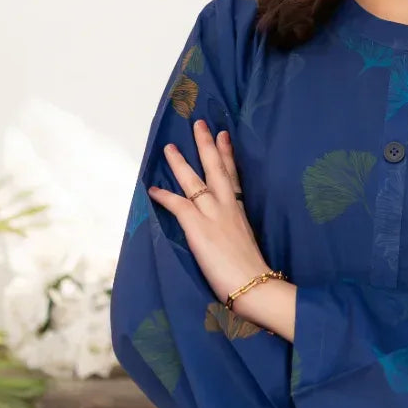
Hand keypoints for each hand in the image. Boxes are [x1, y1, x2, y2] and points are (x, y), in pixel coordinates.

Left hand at [148, 119, 281, 327]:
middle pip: (216, 168)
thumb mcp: (247, 242)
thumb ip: (237, 231)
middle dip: (207, 145)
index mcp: (240, 211)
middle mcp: (227, 207)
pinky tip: (153, 189)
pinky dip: (164, 196)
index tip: (224, 135)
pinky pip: (178, 205)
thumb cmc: (252, 272)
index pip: (233, 175)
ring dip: (180, 163)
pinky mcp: (198, 227)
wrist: (253, 283)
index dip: (227, 154)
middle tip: (200, 124)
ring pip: (194, 181)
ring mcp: (212, 215)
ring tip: (170, 147)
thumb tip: (230, 232)